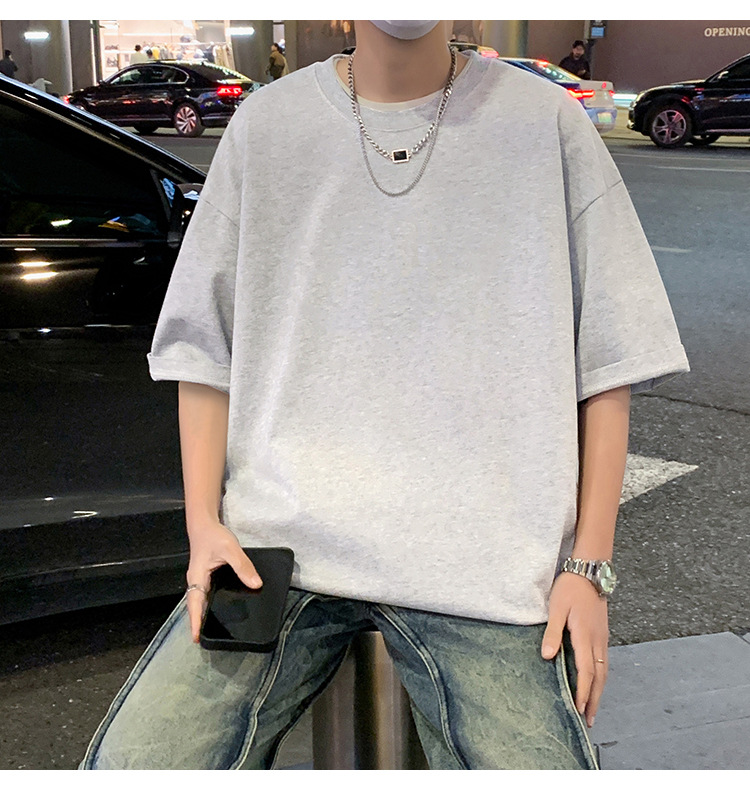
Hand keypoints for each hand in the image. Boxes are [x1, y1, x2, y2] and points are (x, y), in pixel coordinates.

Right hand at [185, 518, 262, 643]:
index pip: (195, 604)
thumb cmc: (214, 536)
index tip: (196, 638)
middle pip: (195, 606)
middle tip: (203, 639)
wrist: (204, 524)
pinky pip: (205, 593)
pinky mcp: (205, 576)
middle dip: (198, 622)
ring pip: (199, 600)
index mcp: (197, 577)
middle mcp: (196, 581)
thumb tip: (255, 584)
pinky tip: (219, 607)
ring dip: (202, 614)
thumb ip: (243, 566)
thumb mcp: (230, 549)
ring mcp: (199, 579)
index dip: (196, 621)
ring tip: (210, 629)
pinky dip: (208, 603)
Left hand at [541, 571, 608, 727]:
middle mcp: (598, 640)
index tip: (579, 709)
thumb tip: (547, 656)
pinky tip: (595, 683)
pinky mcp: (602, 634)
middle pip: (599, 677)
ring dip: (599, 691)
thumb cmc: (570, 588)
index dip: (583, 692)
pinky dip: (601, 678)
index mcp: (585, 635)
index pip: (586, 671)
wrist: (589, 571)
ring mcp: (602, 638)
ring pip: (604, 671)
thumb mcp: (556, 608)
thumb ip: (552, 633)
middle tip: (589, 720)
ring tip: (592, 708)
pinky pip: (604, 662)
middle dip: (594, 700)